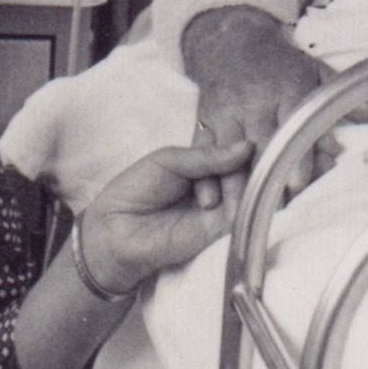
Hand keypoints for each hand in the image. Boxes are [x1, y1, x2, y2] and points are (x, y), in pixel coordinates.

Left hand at [79, 141, 251, 294]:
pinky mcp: (224, 228)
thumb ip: (206, 156)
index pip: (231, 138)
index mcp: (202, 156)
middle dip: (234, 164)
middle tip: (211, 181)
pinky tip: (221, 206)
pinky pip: (244, 211)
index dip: (232, 136)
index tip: (224, 138)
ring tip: (206, 202)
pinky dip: (239, 205)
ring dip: (234, 186)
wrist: (119, 232)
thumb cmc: (137, 190)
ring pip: (248, 183)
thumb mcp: (169, 160)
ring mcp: (222, 202)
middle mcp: (216, 177)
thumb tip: (248, 146)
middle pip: (245, 160)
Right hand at [181, 7, 333, 202]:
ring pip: (228, 154)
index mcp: (286, 90)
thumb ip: (345, 98)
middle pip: (260, 145)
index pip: (293, 126)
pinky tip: (208, 203)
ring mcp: (228, 113)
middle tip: (274, 210)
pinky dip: (205, 177)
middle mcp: (256, 103)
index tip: (299, 184)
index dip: (296, 156)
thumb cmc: (281, 62)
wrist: (231, 39)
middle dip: (265, 178)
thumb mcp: (315, 71)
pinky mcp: (206, 121)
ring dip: (234, 187)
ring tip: (240, 219)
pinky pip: (203, 152)